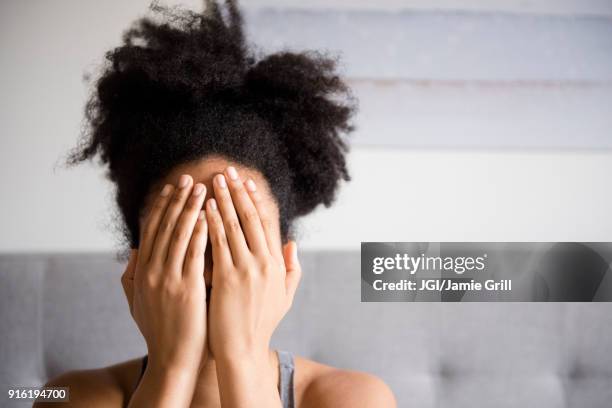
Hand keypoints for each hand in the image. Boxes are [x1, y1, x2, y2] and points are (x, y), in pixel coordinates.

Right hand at [121, 174, 208, 373]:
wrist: (172, 358)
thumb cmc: (158, 330)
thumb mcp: (137, 301)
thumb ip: (131, 275)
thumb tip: (134, 250)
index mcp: (142, 271)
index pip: (152, 230)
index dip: (162, 206)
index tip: (172, 187)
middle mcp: (152, 271)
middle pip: (165, 226)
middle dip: (177, 199)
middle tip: (188, 177)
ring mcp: (168, 279)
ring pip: (180, 234)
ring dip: (190, 207)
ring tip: (202, 187)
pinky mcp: (187, 288)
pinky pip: (195, 253)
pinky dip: (200, 232)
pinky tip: (208, 215)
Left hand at [205, 166, 301, 362]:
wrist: (243, 351)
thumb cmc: (261, 324)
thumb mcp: (285, 296)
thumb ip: (292, 269)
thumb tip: (292, 243)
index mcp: (278, 264)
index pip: (267, 223)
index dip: (255, 200)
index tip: (246, 182)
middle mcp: (265, 263)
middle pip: (251, 218)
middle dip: (238, 192)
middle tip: (228, 171)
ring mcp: (247, 270)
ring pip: (234, 226)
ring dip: (222, 201)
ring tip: (213, 181)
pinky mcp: (227, 278)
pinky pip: (218, 243)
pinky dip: (211, 223)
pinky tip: (203, 208)